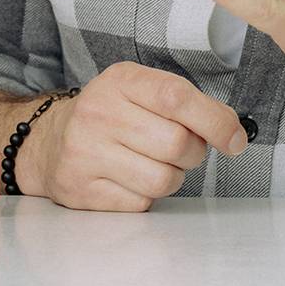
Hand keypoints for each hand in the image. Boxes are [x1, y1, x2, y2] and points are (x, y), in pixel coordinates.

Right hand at [19, 62, 246, 212]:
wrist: (49, 142)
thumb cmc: (110, 116)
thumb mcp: (141, 91)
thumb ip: (187, 104)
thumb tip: (233, 132)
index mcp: (120, 81)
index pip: (177, 98)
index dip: (215, 121)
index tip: (234, 139)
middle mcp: (98, 113)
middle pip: (176, 144)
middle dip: (192, 153)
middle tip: (179, 149)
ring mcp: (86, 153)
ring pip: (162, 180)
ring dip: (171, 178)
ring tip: (153, 164)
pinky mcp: (81, 190)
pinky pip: (140, 204)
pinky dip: (146, 197)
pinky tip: (129, 180)